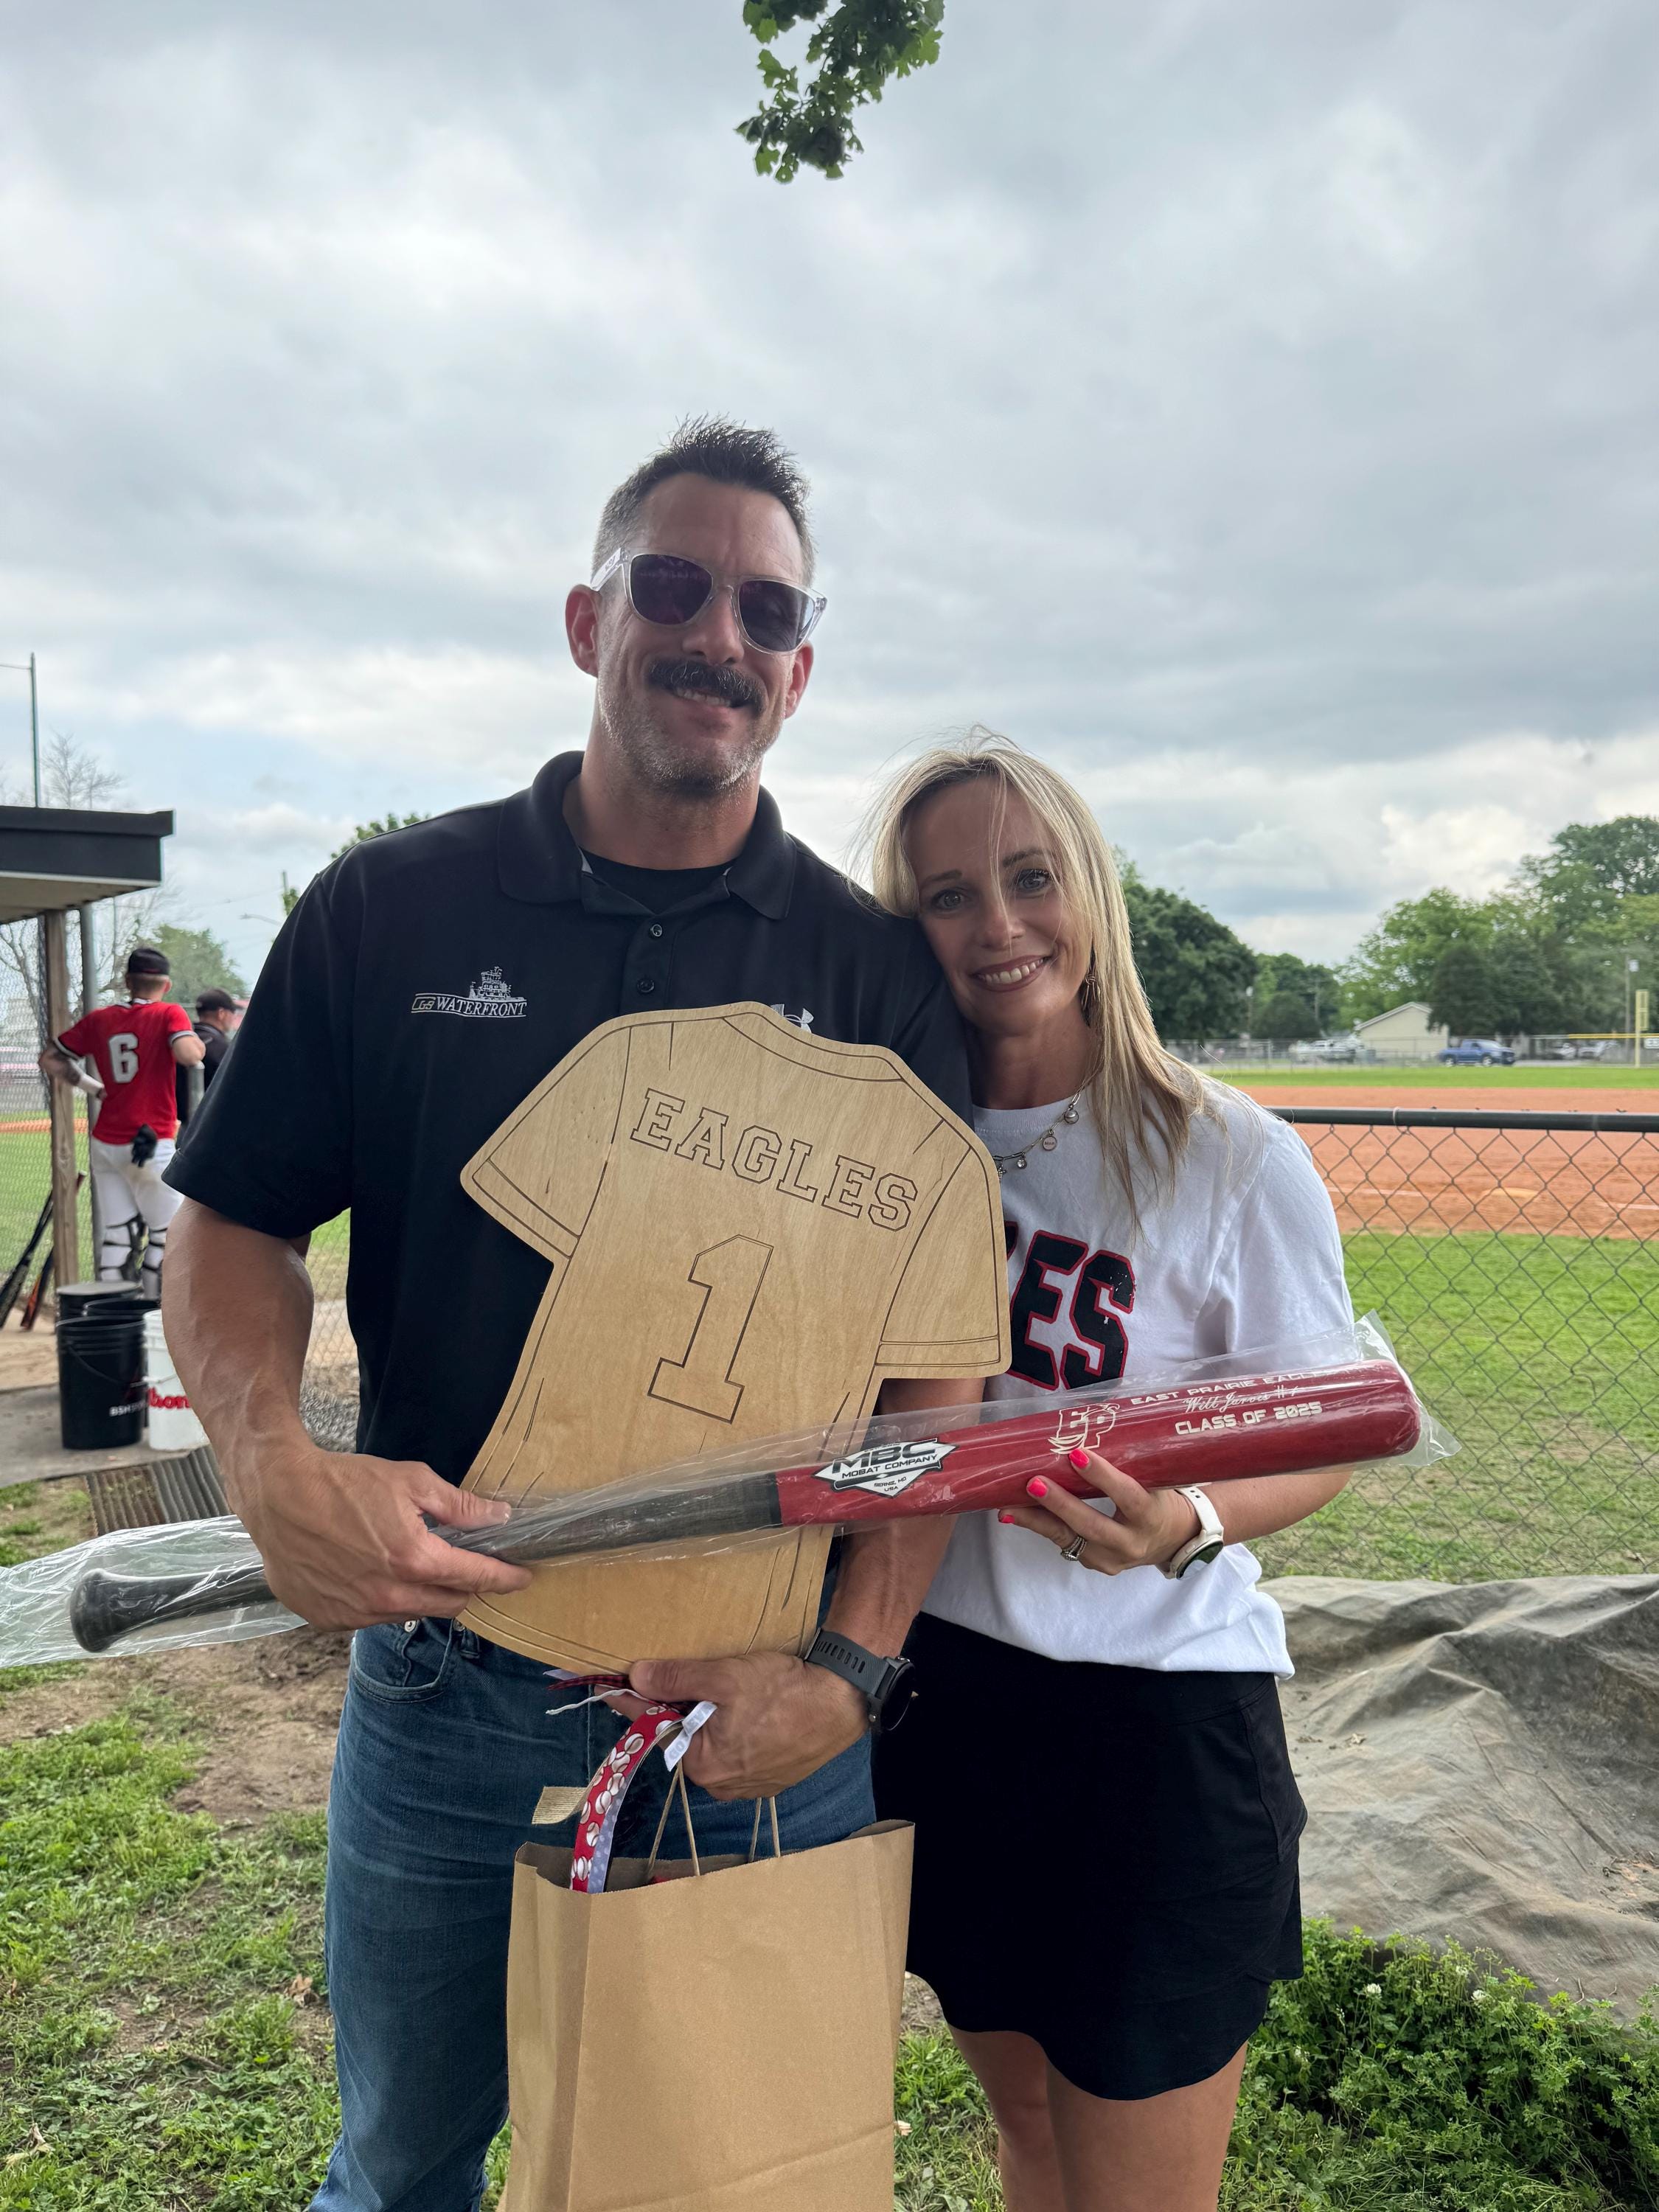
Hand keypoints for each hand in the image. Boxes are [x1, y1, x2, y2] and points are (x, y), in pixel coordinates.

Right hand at [227, 1436, 532, 1627]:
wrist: (279, 1497)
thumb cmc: (343, 1484)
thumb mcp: (411, 1482)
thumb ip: (459, 1506)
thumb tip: (499, 1517)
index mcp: (415, 1561)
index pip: (475, 1578)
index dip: (504, 1577)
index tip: (521, 1577)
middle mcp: (388, 1597)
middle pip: (449, 1604)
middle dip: (465, 1587)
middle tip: (466, 1565)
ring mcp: (357, 1613)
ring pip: (410, 1613)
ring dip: (421, 1593)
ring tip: (409, 1562)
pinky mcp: (330, 1619)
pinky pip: (372, 1618)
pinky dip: (382, 1600)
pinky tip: (371, 1572)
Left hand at [610, 1651, 867, 1799]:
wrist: (841, 1704)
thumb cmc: (782, 1691)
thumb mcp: (724, 1676)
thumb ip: (677, 1678)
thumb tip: (635, 1677)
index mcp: (703, 1765)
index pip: (655, 1727)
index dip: (637, 1700)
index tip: (616, 1684)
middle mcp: (721, 1785)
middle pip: (687, 1737)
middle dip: (687, 1708)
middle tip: (706, 1678)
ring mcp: (748, 1786)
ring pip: (715, 1746)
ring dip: (716, 1721)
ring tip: (738, 1693)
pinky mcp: (771, 1779)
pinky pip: (740, 1754)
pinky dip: (741, 1733)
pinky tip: (757, 1712)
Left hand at [996, 1452, 1200, 1575]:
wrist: (1172, 1538)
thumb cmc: (1159, 1497)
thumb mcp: (1154, 1480)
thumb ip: (1128, 1461)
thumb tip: (1084, 1425)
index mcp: (1151, 1515)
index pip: (1128, 1496)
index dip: (1103, 1477)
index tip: (1077, 1454)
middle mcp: (1132, 1542)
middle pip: (1092, 1525)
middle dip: (1060, 1505)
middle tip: (1033, 1483)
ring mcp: (1112, 1559)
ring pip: (1070, 1539)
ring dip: (1036, 1520)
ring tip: (1007, 1507)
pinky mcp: (1095, 1564)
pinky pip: (1065, 1543)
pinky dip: (1040, 1527)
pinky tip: (1015, 1515)